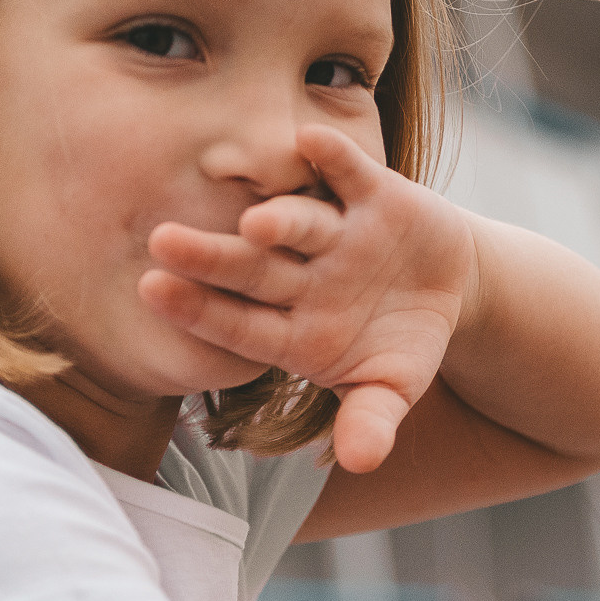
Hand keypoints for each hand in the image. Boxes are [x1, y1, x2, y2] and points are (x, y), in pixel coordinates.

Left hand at [139, 125, 479, 472]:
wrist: (446, 284)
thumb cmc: (400, 342)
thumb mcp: (393, 386)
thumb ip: (371, 420)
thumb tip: (361, 461)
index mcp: (293, 330)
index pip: (237, 324)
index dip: (199, 310)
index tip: (153, 293)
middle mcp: (302, 277)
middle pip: (251, 269)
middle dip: (211, 258)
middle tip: (161, 242)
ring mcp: (335, 234)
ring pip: (300, 224)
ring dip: (281, 222)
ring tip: (256, 224)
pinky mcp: (373, 195)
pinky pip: (348, 173)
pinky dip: (333, 156)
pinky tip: (309, 139)